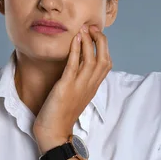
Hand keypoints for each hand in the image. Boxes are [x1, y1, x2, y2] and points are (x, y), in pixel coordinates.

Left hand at [32, 25, 111, 151]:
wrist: (54, 132)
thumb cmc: (60, 114)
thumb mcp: (75, 95)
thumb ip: (79, 81)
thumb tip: (77, 66)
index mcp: (92, 87)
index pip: (106, 62)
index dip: (103, 46)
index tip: (96, 33)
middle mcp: (90, 85)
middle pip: (103, 58)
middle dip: (100, 40)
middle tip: (92, 27)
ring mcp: (79, 86)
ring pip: (92, 59)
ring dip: (88, 41)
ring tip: (84, 28)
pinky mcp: (66, 87)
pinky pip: (74, 65)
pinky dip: (76, 51)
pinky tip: (75, 39)